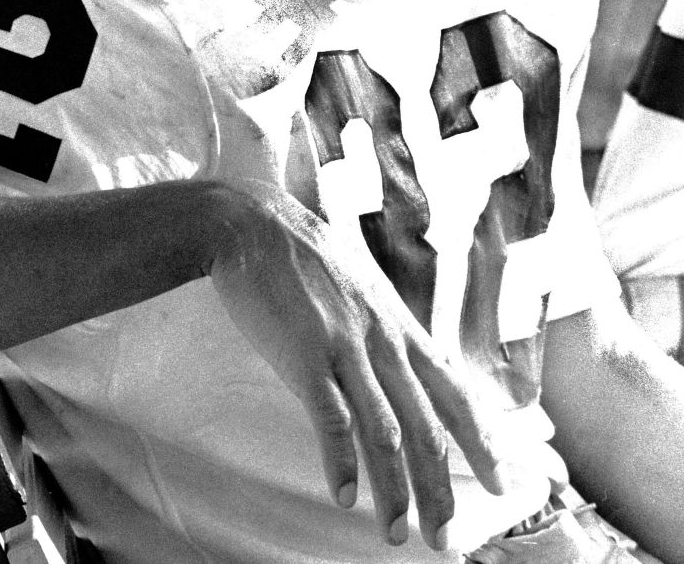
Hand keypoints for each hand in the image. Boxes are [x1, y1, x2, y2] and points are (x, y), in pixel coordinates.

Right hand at [209, 186, 512, 550]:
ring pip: (385, 431)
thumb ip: (382, 323)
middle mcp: (383, 339)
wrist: (253, 222)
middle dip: (441, 487)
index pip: (454, 391)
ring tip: (396, 534)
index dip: (481, 440)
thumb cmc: (302, 254)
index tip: (501, 481)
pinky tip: (345, 495)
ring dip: (394, 491)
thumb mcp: (361, 283)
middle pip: (426, 425)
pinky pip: (330, 418)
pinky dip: (340, 461)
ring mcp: (346, 346)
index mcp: (398, 324)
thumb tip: (400, 358)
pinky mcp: (305, 353)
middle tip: (447, 540)